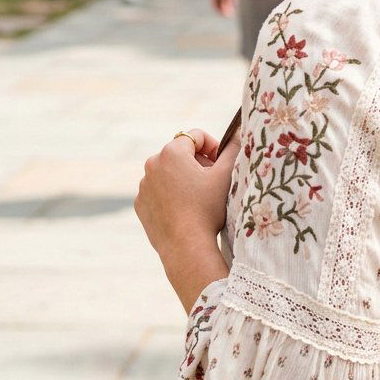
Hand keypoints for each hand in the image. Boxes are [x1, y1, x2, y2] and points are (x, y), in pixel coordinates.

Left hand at [134, 128, 234, 260]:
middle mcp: (152, 164)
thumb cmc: (207, 209)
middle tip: (212, 182)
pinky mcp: (140, 204)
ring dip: (184, 178)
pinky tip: (185, 209)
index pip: (196, 136)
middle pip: (181, 153)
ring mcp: (144, 185)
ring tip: (199, 198)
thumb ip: (233, 149)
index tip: (221, 164)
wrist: (186, 247)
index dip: (213, 146)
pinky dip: (170, 194)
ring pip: (168, 172)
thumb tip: (239, 132)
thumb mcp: (226, 175)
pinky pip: (158, 191)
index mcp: (171, 152)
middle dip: (198, 163)